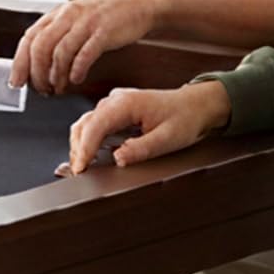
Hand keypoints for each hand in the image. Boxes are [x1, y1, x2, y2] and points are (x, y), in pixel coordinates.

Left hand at [12, 0, 159, 95]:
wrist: (139, 2)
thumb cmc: (107, 14)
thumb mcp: (76, 19)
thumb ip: (57, 36)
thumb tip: (38, 64)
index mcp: (58, 14)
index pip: (29, 38)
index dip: (20, 62)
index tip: (16, 81)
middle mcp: (68, 16)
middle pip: (40, 47)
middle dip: (36, 73)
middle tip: (41, 89)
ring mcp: (86, 23)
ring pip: (60, 52)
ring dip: (56, 75)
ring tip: (58, 88)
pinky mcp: (104, 31)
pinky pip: (85, 53)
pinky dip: (77, 69)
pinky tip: (76, 78)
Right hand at [63, 81, 229, 174]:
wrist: (195, 106)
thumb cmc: (185, 118)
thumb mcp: (168, 138)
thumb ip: (141, 149)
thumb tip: (118, 158)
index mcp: (126, 103)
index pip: (95, 126)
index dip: (84, 149)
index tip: (81, 169)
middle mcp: (115, 100)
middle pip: (84, 125)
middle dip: (78, 149)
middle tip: (80, 173)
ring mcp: (114, 103)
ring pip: (86, 124)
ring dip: (81, 145)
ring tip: (83, 167)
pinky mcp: (115, 110)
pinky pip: (94, 124)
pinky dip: (88, 140)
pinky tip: (90, 156)